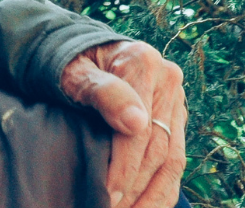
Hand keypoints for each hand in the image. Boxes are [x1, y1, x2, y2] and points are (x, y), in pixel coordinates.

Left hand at [61, 40, 186, 207]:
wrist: (80, 52)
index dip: (124, 168)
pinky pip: (176, 159)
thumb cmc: (69, 64)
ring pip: (173, 159)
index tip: (106, 195)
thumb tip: (136, 123)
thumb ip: (102, 92)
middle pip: (158, 148)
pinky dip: (162, 189)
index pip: (140, 130)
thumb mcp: (74, 73)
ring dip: (152, 196)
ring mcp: (175, 100)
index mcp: (143, 62)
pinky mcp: (175, 117)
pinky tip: (144, 207)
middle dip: (135, 187)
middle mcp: (167, 79)